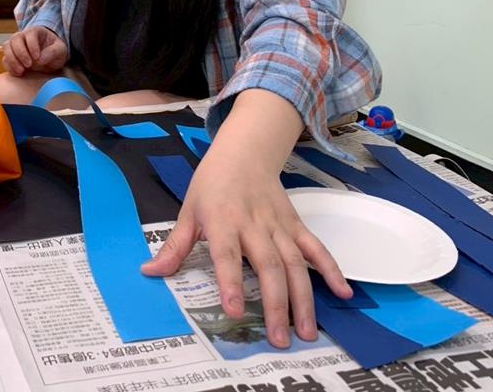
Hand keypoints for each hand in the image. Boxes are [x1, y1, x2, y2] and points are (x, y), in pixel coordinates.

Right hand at [2, 26, 67, 75]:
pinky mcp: (11, 56)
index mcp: (36, 31)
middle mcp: (23, 36)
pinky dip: (9, 67)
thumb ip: (53, 52)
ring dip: (12, 60)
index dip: (32, 46)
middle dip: (20, 53)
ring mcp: (15, 46)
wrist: (50, 58)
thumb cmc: (55, 51)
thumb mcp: (60, 50)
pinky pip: (5, 59)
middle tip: (29, 65)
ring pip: (6, 47)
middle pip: (15, 39)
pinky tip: (18, 73)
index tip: (37, 57)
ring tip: (22, 70)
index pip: (30, 34)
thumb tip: (40, 59)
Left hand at [141, 92, 350, 348]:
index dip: (231, 282)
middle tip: (279, 339)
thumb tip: (149, 272)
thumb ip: (174, 246)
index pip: (227, 255)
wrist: (244, 152)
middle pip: (268, 266)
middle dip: (275, 304)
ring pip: (295, 263)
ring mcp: (278, 225)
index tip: (235, 311)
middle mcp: (254, 224)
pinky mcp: (295, 224)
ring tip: (307, 332)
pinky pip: (316, 247)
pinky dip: (331, 268)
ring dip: (303, 299)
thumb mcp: (187, 211)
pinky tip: (343, 293)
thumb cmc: (211, 184)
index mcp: (222, 221)